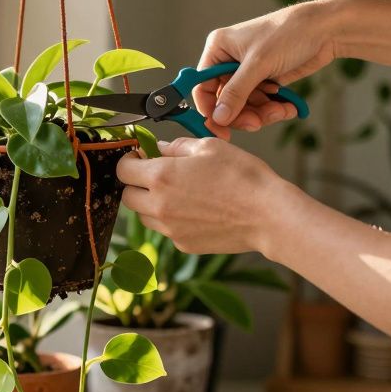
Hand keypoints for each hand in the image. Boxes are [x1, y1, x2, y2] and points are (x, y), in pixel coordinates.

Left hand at [115, 137, 291, 254]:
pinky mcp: (183, 244)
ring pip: (144, 216)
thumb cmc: (242, 176)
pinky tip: (194, 209)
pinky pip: (166, 230)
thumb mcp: (209, 147)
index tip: (139, 157)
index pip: (123, 170)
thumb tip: (159, 148)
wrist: (267, 215)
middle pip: (127, 196)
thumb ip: (176, 147)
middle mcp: (159, 206)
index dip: (129, 160)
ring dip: (151, 203)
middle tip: (155, 174)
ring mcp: (170, 229)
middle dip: (136, 183)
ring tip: (178, 192)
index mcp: (161, 177)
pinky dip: (171, 219)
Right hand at [194, 0, 342, 137]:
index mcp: (218, 49)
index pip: (202, 86)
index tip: (220, 130)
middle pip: (225, 101)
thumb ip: (236, 93)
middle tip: (257, 123)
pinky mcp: (266, 80)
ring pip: (245, 106)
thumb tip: (218, 118)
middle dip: (243, 113)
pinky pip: (262, 104)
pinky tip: (288, 106)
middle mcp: (230, 61)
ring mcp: (249, 72)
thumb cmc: (288, 33)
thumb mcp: (258, 64)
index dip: (209, 110)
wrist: (325, 29)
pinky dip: (274, 109)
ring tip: (281, 111)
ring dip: (262, 113)